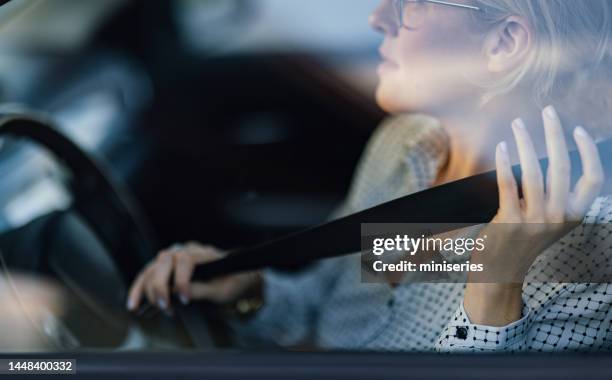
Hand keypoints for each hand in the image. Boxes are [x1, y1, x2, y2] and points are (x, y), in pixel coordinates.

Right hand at [126, 242, 261, 313]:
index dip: (182, 281)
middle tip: (166, 307)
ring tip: (151, 308)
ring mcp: (173, 256)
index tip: (185, 299)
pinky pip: (147, 275)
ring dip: (147, 289)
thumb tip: (178, 294)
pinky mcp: (165, 266)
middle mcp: (185, 250)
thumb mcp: (222, 290)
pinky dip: (139, 289)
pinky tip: (134, 305)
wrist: (235, 277)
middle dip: (161, 287)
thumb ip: (202, 290)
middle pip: (164, 262)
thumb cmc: (231, 282)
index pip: (185, 260)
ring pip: (152, 268)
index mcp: (202, 252)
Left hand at [464, 105, 603, 325]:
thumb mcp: (551, 220)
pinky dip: (505, 162)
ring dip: (525, 142)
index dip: (588, 152)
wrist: (501, 270)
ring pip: (533, 171)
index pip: (592, 179)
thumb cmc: (525, 238)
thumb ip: (557, 195)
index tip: (578, 129)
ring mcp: (534, 220)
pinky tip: (503, 147)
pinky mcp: (509, 221)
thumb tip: (552, 155)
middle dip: (555, 134)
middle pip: (562, 166)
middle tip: (548, 111)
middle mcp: (558, 217)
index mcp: (574, 215)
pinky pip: (508, 183)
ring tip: (518, 124)